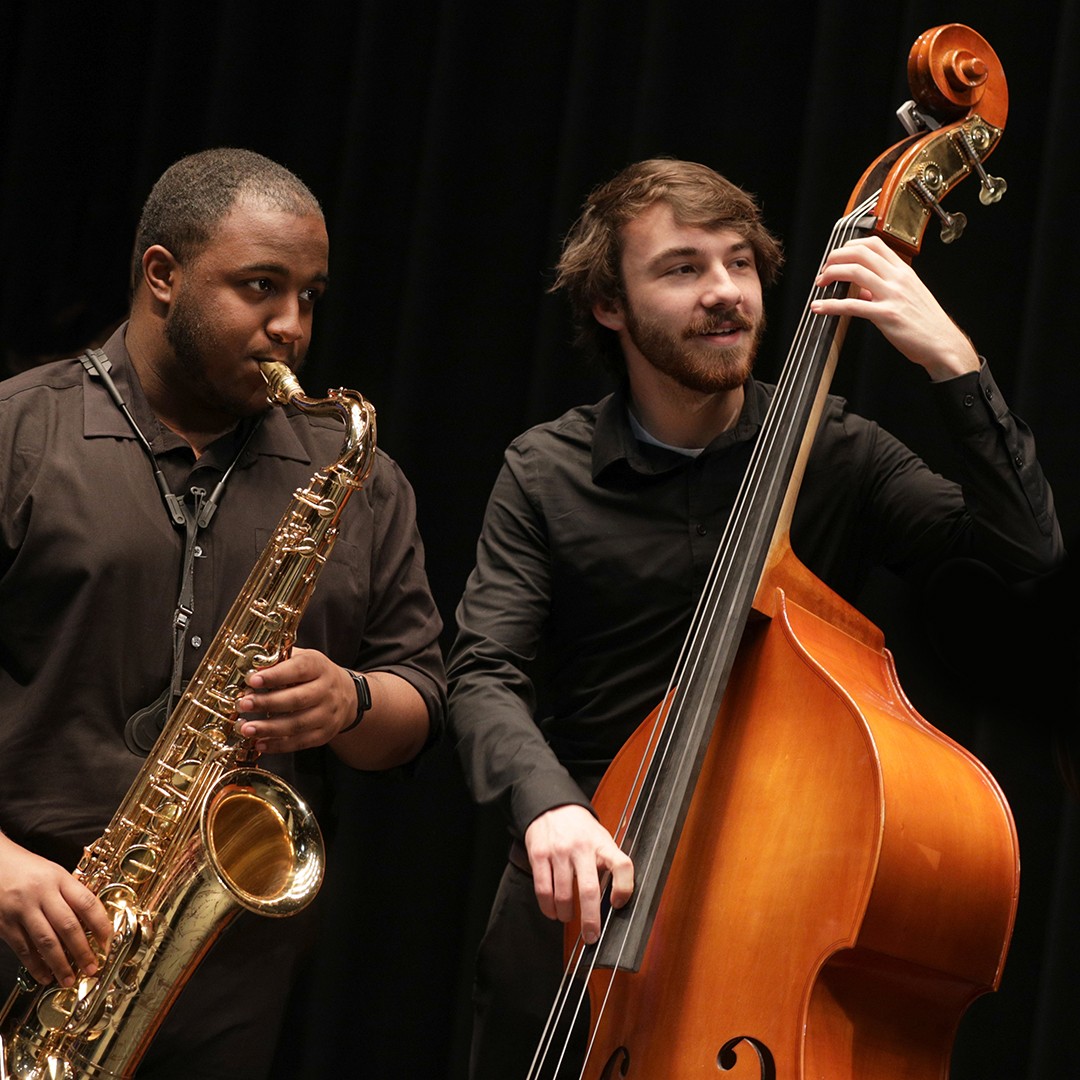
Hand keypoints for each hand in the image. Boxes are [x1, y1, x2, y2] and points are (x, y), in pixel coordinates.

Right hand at [0, 833, 112, 986]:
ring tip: (69, 979)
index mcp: (59, 879)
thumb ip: (70, 894)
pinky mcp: (4, 923)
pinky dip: (35, 965)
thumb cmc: (27, 868)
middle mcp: (42, 894)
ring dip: (60, 964)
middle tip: (92, 968)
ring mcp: (22, 909)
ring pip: (45, 941)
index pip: (86, 903)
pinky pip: (23, 948)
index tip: (108, 942)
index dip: (101, 924)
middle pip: (68, 926)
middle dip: (83, 950)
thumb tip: (92, 921)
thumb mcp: (54, 873)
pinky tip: (44, 976)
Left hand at [234, 647, 355, 753]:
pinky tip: (259, 743)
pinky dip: (278, 745)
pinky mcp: (324, 734)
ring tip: (246, 728)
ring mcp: (327, 714)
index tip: (253, 680)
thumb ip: (280, 660)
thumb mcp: (303, 659)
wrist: (346, 695)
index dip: (276, 675)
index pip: (299, 669)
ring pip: (298, 724)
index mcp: (319, 667)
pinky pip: (300, 742)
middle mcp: (327, 690)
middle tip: (244, 704)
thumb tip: (249, 665)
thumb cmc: (314, 675)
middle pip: (297, 699)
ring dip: (269, 728)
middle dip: (267, 703)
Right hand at [524, 804, 633, 944]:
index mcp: (602, 844)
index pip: (622, 866)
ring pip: (563, 895)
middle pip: (590, 890)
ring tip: (568, 917)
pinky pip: (543, 889)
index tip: (618, 904)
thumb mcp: (601, 839)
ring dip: (566, 914)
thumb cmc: (581, 829)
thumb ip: (608, 864)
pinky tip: (552, 911)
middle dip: (591, 920)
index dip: (624, 889)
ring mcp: (559, 852)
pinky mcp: (539, 855)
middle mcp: (582, 848)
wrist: (552, 805)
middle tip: (591, 936)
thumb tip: (615, 900)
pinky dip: (548, 907)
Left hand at [810, 236, 979, 379]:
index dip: (850, 246)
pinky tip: (819, 307)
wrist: (942, 343)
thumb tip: (860, 290)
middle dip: (836, 257)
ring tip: (820, 283)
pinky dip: (830, 305)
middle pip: (861, 252)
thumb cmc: (926, 322)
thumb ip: (883, 289)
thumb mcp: (907, 296)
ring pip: (855, 272)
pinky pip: (852, 306)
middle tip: (824, 270)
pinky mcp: (886, 315)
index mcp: (903, 271)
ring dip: (831, 274)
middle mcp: (898, 278)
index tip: (837, 257)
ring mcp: (892, 295)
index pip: (874, 244)